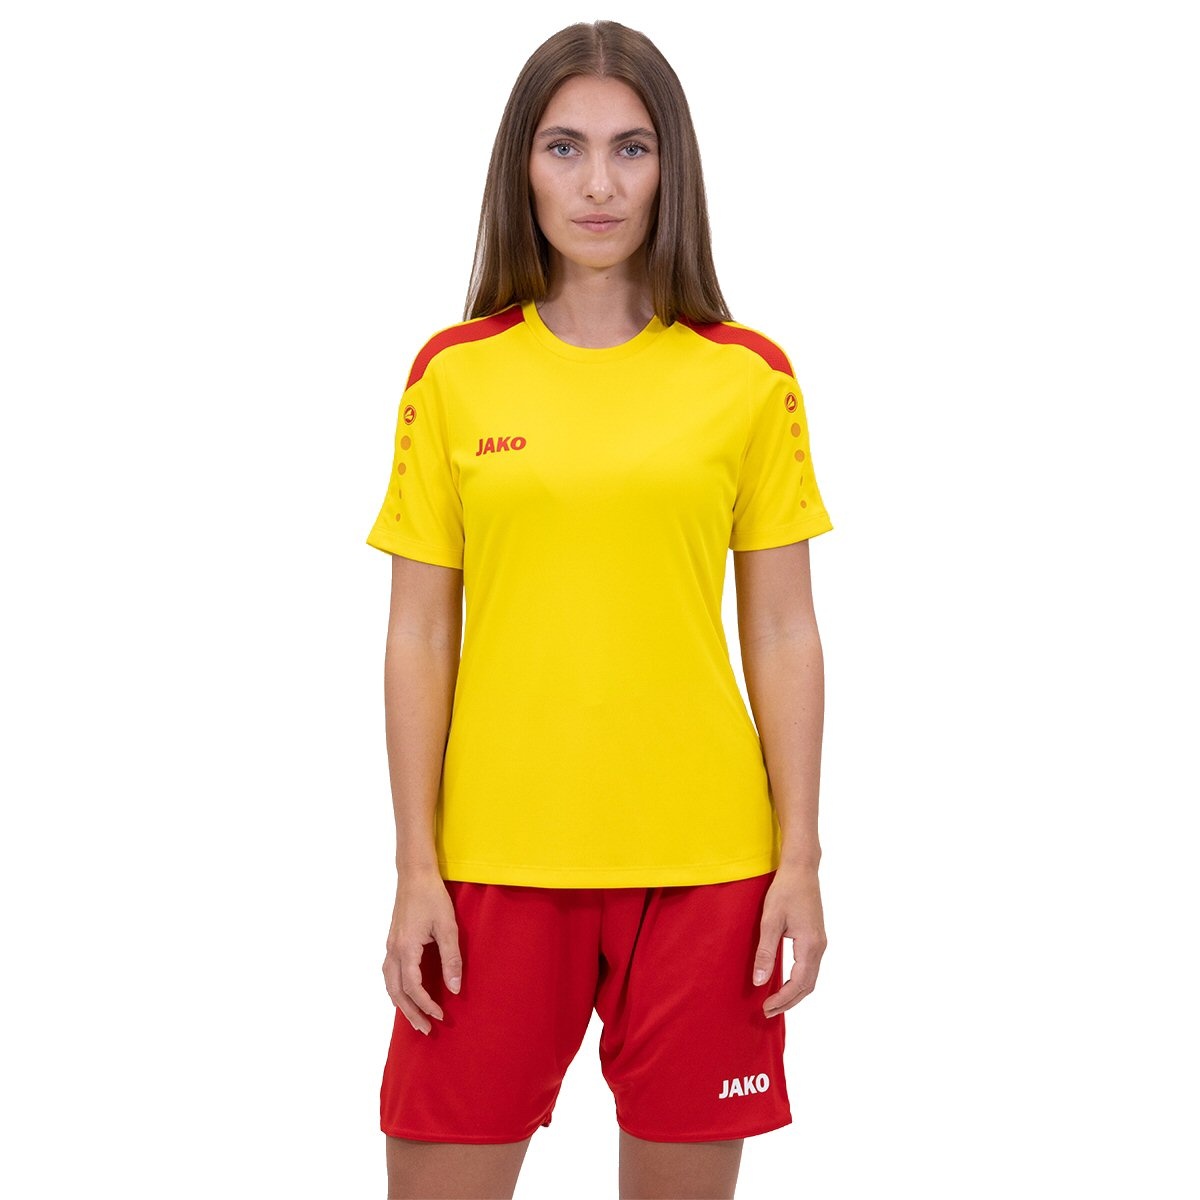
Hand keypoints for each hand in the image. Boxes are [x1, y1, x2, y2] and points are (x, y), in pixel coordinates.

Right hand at [382, 868, 461, 1034]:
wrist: (415, 874)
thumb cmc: (432, 897)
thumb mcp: (448, 927)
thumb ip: (451, 959)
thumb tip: (455, 989)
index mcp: (406, 949)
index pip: (414, 988)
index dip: (427, 1005)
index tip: (442, 1016)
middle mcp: (394, 951)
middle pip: (396, 992)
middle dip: (410, 1013)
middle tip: (426, 1030)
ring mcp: (390, 946)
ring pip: (389, 984)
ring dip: (401, 1004)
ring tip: (415, 1018)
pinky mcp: (392, 941)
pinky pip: (389, 973)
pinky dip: (396, 989)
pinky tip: (406, 993)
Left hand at [752, 865, 826, 1016]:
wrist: (801, 869)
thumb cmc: (785, 890)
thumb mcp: (770, 920)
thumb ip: (765, 952)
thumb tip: (759, 981)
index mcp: (810, 945)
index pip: (798, 984)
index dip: (783, 999)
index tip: (766, 1008)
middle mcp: (819, 947)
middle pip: (807, 986)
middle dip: (789, 1001)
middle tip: (768, 1011)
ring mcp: (820, 942)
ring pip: (810, 978)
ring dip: (794, 993)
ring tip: (775, 1001)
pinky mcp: (816, 937)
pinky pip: (810, 968)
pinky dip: (799, 981)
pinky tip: (785, 982)